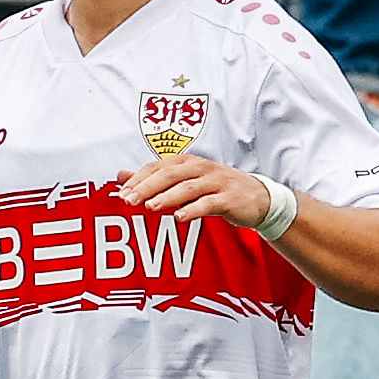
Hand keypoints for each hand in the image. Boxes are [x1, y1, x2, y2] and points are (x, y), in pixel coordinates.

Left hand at [120, 152, 283, 226]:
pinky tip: (180, 217)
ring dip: (168, 197)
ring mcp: (217, 182)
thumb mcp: (185, 180)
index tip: (121, 193)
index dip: (138, 179)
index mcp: (188, 161)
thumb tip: (120, 176)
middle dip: (148, 187)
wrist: (258, 198)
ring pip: (188, 187)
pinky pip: (209, 203)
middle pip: (170, 175)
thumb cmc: (217, 189)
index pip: (157, 167)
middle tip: (129, 201)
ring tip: (150, 207)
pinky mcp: (230, 198)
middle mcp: (201, 168)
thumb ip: (154, 178)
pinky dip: (194, 210)